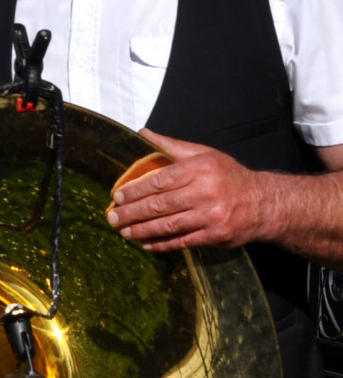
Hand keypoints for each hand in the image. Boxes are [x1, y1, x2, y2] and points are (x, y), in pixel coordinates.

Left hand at [108, 129, 280, 250]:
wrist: (265, 203)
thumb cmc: (229, 176)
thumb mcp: (204, 155)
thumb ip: (171, 146)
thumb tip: (142, 133)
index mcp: (199, 169)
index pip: (159, 181)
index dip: (135, 190)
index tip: (117, 196)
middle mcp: (205, 192)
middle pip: (159, 205)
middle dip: (132, 213)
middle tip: (112, 218)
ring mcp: (212, 215)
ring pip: (169, 225)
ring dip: (142, 230)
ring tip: (124, 232)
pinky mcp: (217, 235)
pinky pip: (183, 241)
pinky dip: (162, 244)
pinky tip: (146, 244)